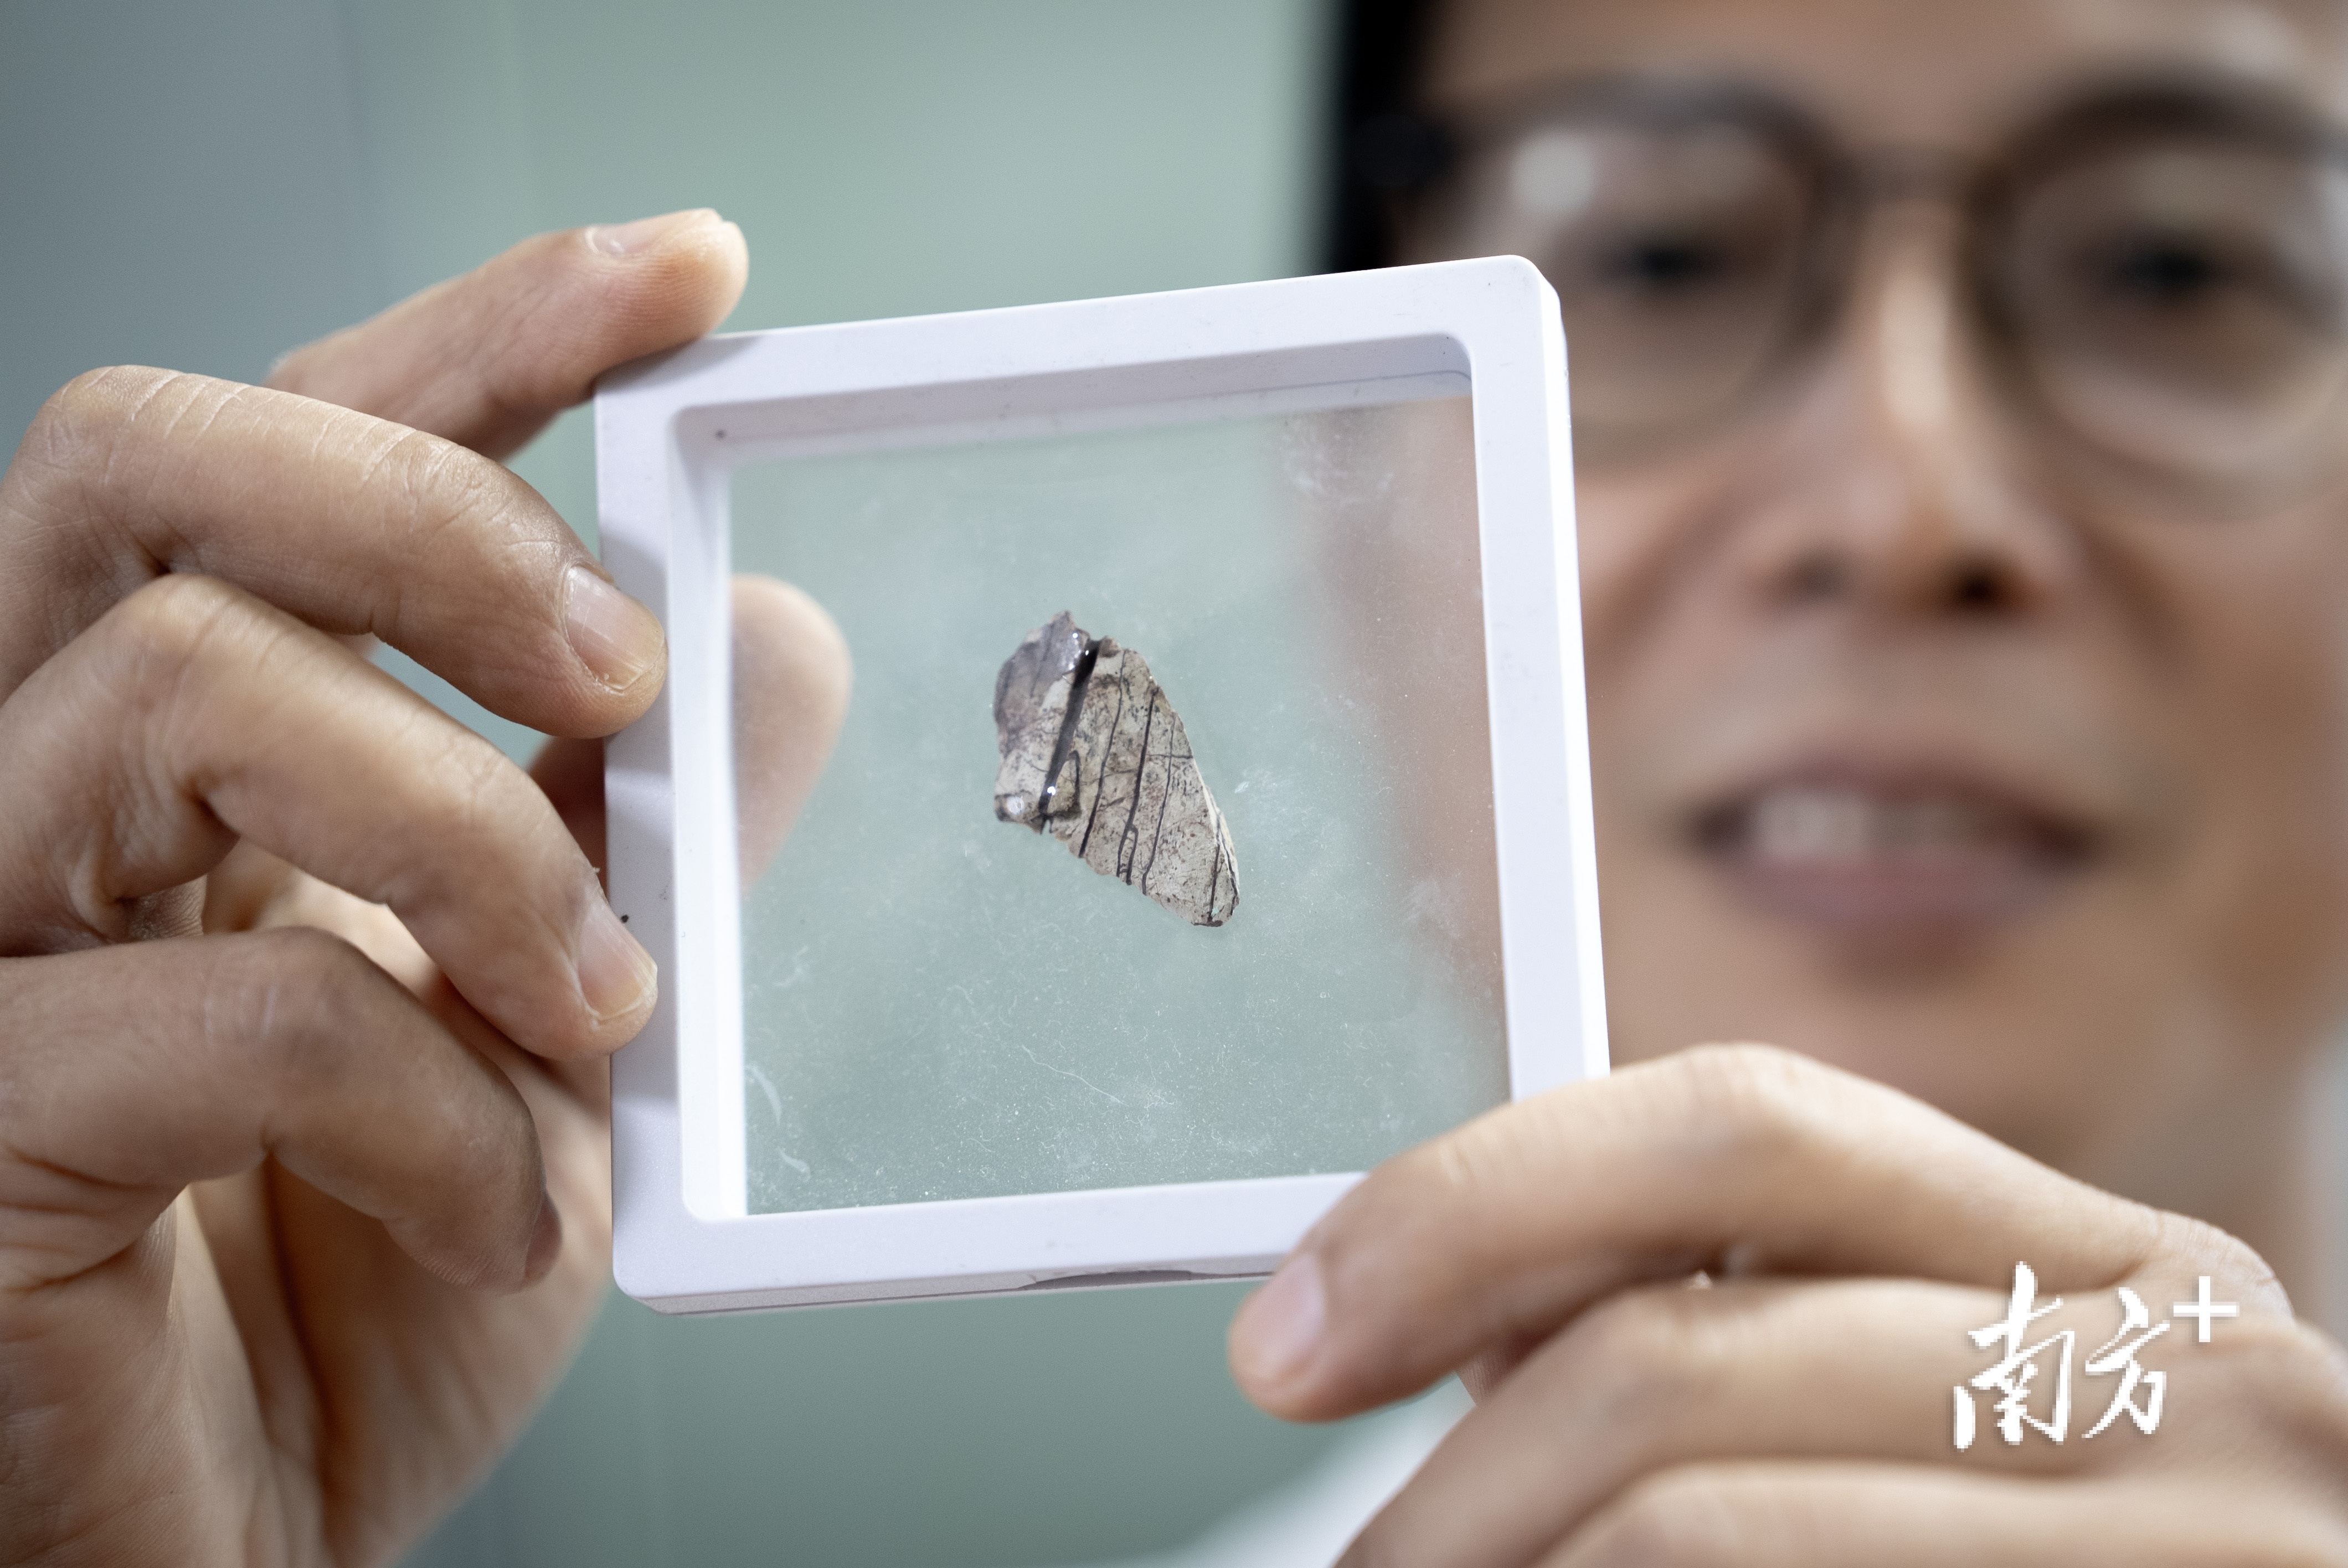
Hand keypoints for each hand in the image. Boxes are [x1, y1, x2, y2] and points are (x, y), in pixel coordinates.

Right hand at [0, 210, 849, 1565]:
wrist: (225, 1551)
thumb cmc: (358, 1290)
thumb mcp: (554, 1034)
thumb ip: (646, 830)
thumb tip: (775, 644)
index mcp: (173, 743)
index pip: (287, 439)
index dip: (481, 326)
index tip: (686, 277)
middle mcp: (22, 793)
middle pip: (146, 461)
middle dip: (432, 516)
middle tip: (616, 663)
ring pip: (174, 690)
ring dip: (463, 833)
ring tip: (600, 994)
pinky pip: (228, 1016)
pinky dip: (440, 1110)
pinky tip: (515, 1214)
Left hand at [1229, 1045, 2347, 1563]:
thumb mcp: (1984, 1433)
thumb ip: (1776, 1354)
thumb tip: (1460, 1347)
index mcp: (2124, 1273)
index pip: (1741, 1129)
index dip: (1471, 1205)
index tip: (1295, 1328)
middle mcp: (2195, 1382)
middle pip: (1682, 1353)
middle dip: (1451, 1489)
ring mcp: (2204, 1556)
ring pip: (1698, 1532)